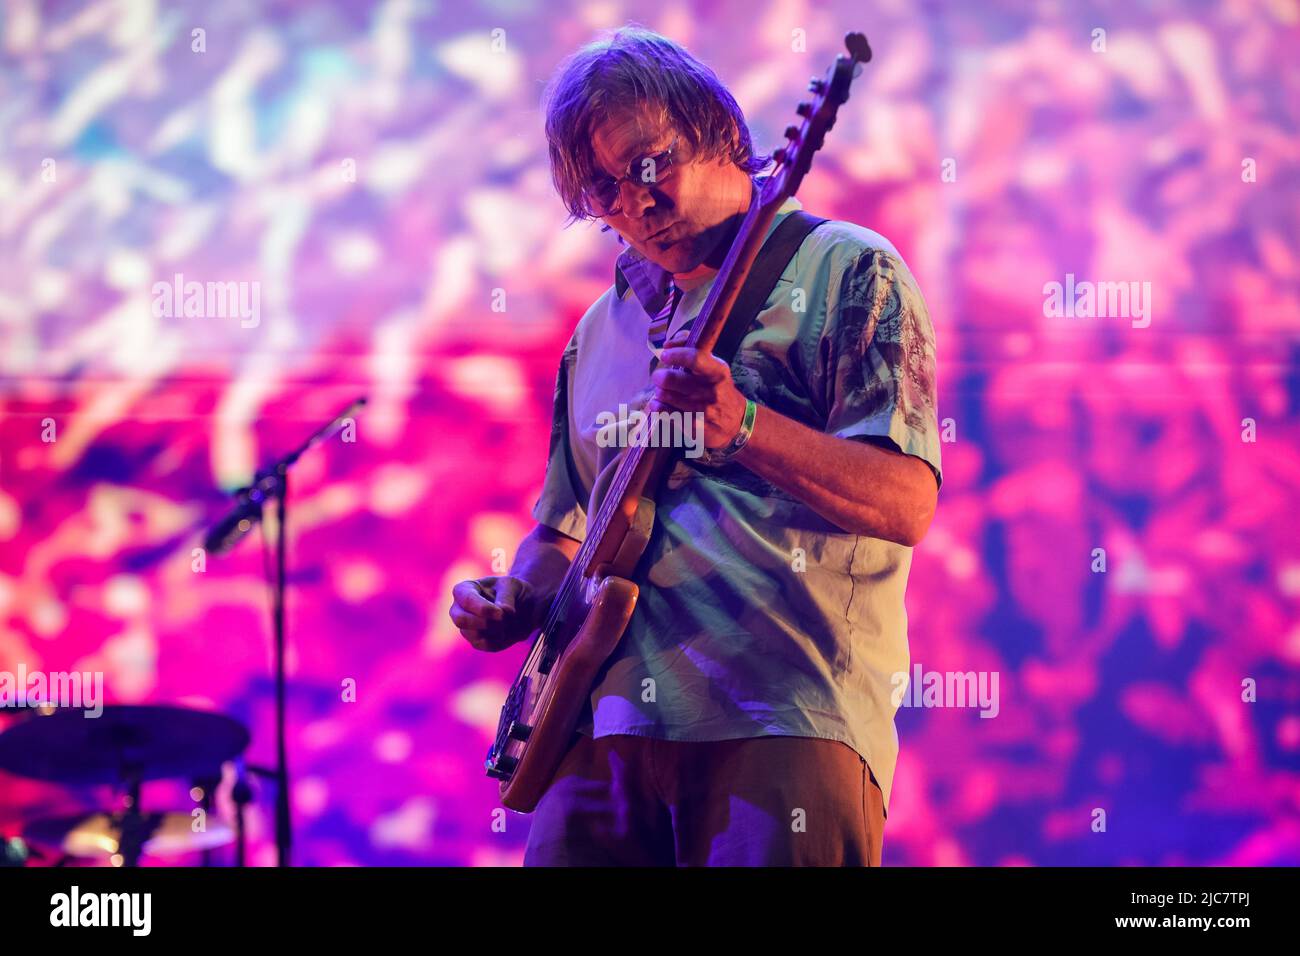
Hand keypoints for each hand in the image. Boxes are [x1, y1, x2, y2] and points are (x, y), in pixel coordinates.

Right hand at [449, 575, 537, 651]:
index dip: (483, 608)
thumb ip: (506, 597)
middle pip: (461, 620)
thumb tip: (502, 612)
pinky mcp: (476, 641)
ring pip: (473, 635)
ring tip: (508, 622)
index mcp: (464, 589)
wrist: (522, 607)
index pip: (466, 599)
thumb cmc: (511, 591)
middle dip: (484, 622)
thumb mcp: (512, 585)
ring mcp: (466, 627)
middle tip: (502, 620)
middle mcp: (459, 609)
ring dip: (496, 631)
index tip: (500, 613)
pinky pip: (484, 645)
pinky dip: (499, 640)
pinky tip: (506, 631)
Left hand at [650, 330, 747, 449]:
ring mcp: (703, 411)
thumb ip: (693, 349)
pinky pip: (667, 414)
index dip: (676, 355)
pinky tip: (659, 404)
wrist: (737, 422)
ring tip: (663, 391)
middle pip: (672, 380)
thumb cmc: (720, 389)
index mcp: (718, 372)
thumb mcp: (715, 367)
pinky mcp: (694, 427)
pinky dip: (658, 407)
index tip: (665, 355)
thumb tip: (668, 345)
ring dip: (660, 392)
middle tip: (660, 377)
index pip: (695, 359)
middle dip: (660, 377)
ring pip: (666, 397)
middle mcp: (712, 391)